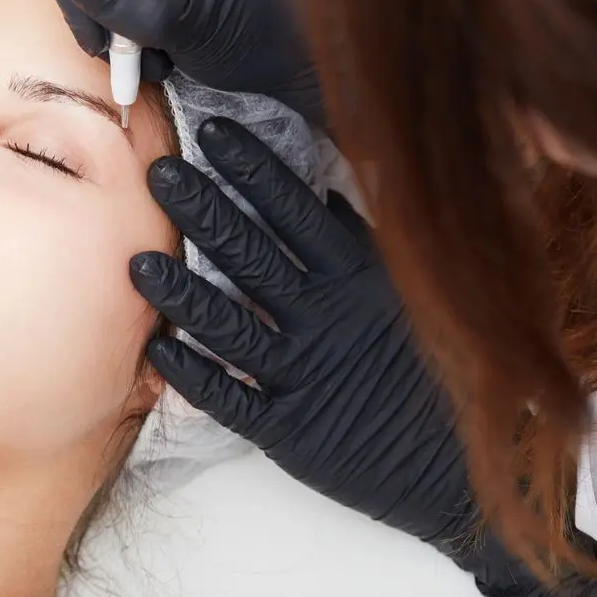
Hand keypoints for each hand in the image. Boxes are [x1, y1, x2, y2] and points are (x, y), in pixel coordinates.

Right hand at [51, 0, 324, 128]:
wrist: (301, 53)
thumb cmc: (263, 35)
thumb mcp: (189, 26)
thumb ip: (130, 1)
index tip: (99, 31)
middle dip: (100, 7)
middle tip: (124, 54)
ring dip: (116, 22)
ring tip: (155, 56)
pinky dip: (132, 20)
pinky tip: (161, 45)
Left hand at [131, 117, 596, 596]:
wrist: (457, 466)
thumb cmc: (434, 370)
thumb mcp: (404, 296)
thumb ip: (363, 246)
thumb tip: (327, 190)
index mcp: (355, 278)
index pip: (296, 211)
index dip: (252, 169)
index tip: (212, 131)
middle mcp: (325, 318)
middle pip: (253, 255)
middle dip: (204, 210)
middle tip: (159, 172)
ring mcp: (304, 373)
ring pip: (231, 324)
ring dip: (183, 293)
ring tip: (139, 262)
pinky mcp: (289, 428)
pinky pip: (232, 399)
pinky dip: (194, 375)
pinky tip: (158, 350)